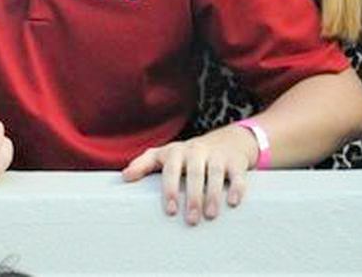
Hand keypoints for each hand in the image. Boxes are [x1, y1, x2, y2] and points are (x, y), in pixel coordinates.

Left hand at [121, 124, 255, 224]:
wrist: (225, 141)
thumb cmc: (187, 155)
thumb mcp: (164, 155)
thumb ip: (144, 164)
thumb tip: (124, 177)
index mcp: (177, 151)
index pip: (171, 169)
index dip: (171, 189)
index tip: (171, 211)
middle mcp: (197, 151)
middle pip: (195, 173)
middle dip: (193, 197)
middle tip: (191, 220)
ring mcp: (217, 155)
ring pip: (216, 173)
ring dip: (213, 194)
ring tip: (210, 216)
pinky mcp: (236, 162)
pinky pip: (237, 174)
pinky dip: (237, 187)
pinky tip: (233, 203)